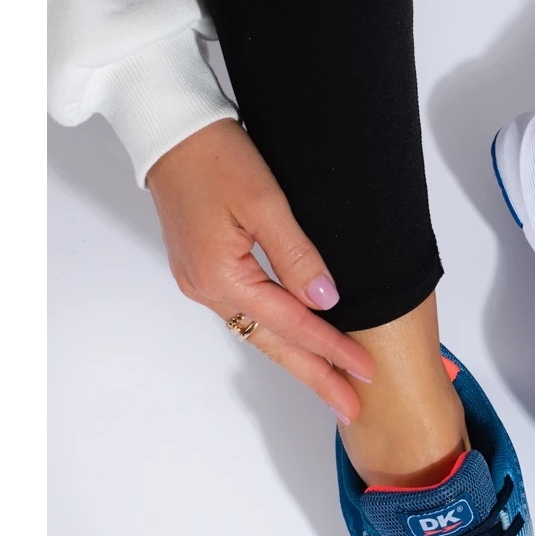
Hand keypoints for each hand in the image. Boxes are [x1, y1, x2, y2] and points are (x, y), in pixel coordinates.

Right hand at [147, 119, 372, 418]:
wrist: (168, 129)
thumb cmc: (214, 154)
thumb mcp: (265, 202)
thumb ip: (297, 255)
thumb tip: (326, 301)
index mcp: (222, 276)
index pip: (292, 325)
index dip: (333, 350)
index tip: (366, 373)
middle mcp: (206, 288)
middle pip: (273, 344)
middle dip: (315, 376)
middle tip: (351, 407)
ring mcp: (200, 281)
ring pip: (259, 332)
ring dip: (297, 357)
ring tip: (332, 383)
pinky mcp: (201, 269)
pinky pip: (246, 312)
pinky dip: (276, 331)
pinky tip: (297, 342)